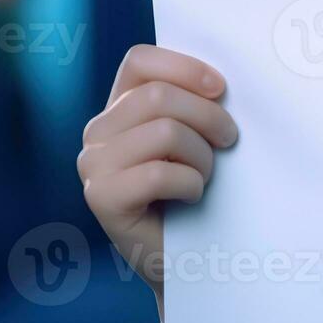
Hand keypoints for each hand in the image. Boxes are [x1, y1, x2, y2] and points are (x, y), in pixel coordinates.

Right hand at [76, 44, 237, 316]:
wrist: (191, 261)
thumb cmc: (199, 195)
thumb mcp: (197, 140)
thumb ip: (194, 105)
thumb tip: (222, 83)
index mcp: (120, 109)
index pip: (140, 61)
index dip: (185, 68)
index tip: (221, 89)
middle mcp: (98, 132)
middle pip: (160, 96)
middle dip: (209, 117)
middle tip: (228, 142)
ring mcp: (93, 165)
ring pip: (164, 132)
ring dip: (202, 157)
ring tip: (205, 177)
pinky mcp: (101, 198)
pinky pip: (158, 173)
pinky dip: (190, 184)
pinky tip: (191, 197)